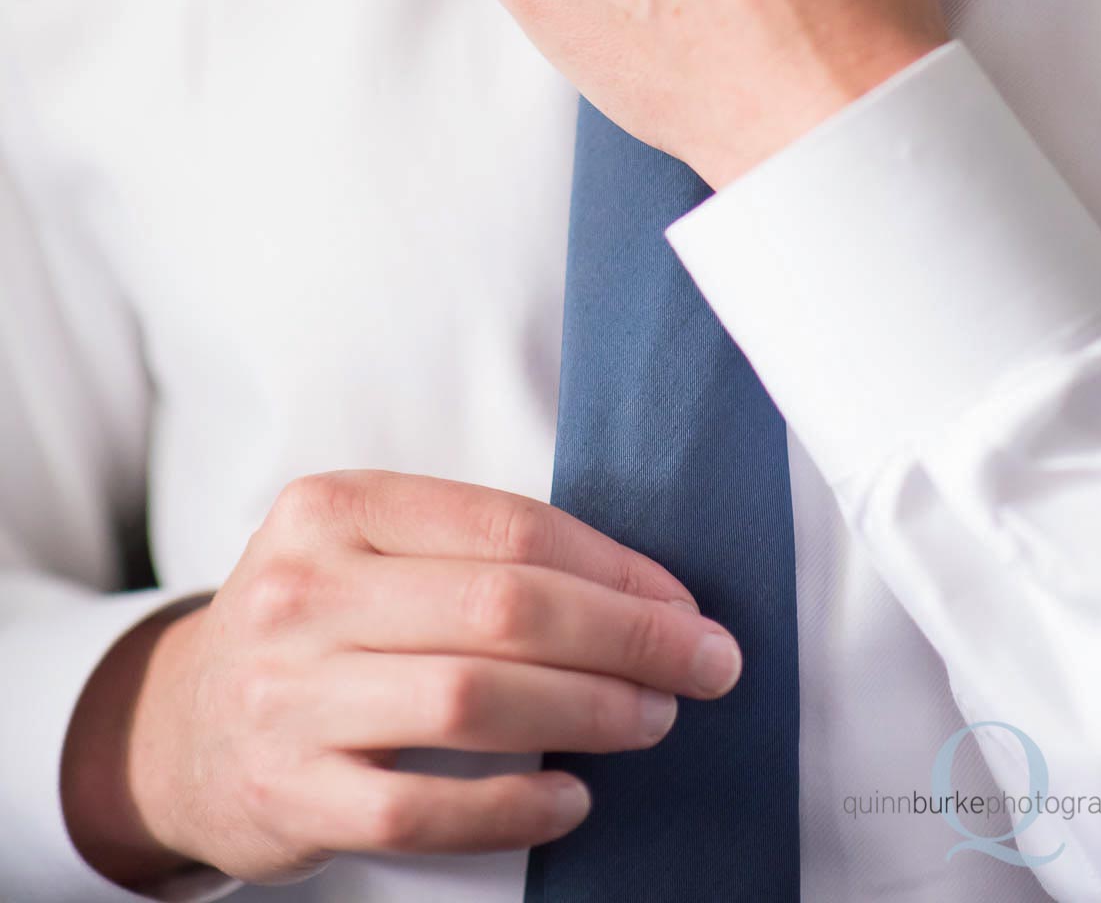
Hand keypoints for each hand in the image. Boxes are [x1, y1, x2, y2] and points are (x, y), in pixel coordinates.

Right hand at [62, 472, 739, 885]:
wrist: (180, 725)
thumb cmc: (314, 623)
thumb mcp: (364, 550)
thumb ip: (472, 554)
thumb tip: (640, 591)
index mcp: (334, 507)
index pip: (506, 527)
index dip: (612, 567)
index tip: (683, 602)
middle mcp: (305, 591)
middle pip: (502, 608)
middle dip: (627, 637)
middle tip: (704, 663)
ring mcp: (289, 696)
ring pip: (471, 701)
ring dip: (589, 711)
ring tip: (653, 719)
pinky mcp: (291, 794)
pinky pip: (423, 809)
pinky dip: (514, 807)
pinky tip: (572, 797)